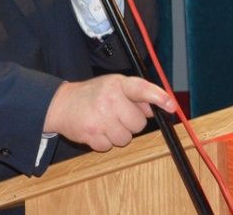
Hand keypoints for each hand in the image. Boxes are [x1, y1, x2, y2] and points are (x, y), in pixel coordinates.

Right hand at [42, 74, 176, 151]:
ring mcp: (99, 118)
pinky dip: (105, 142)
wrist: (61, 104)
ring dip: (118, 134)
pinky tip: (97, 130)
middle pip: (138, 123)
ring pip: (125, 138)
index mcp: (117, 84)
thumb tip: (156, 107)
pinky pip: (110, 147)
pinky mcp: (91, 134)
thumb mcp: (113, 86)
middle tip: (116, 114)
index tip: (171, 106)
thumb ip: (135, 95)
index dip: (159, 98)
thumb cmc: (92, 94)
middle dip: (130, 122)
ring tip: (105, 122)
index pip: (142, 89)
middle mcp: (109, 99)